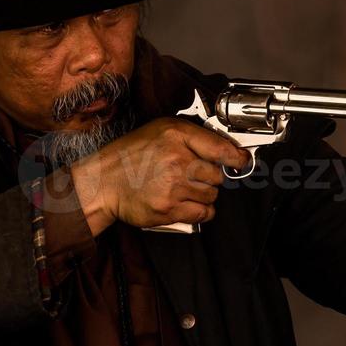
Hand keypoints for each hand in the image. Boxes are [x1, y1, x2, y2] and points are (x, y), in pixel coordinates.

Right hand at [69, 118, 250, 232]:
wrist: (103, 182)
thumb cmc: (131, 156)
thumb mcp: (160, 131)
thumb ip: (192, 137)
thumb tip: (226, 150)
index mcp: (176, 135)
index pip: (220, 148)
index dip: (237, 157)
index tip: (242, 161)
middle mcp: (177, 160)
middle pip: (218, 176)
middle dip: (210, 178)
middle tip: (193, 176)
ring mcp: (173, 186)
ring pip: (212, 195)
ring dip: (203, 195)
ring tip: (184, 189)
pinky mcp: (169, 209)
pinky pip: (202, 214)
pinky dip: (200, 212)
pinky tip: (187, 204)